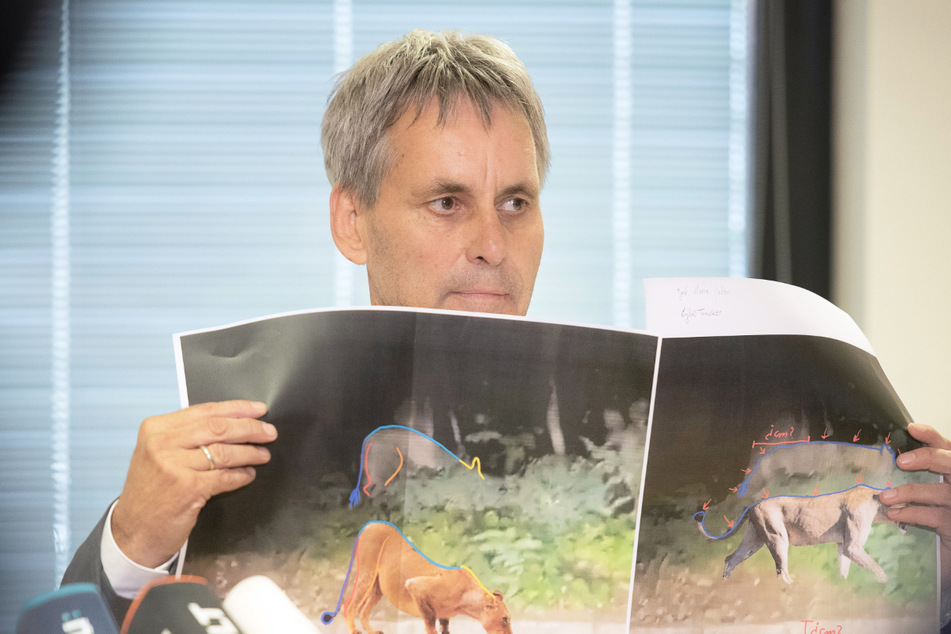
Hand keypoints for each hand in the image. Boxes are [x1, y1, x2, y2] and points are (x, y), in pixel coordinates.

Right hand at [111, 400, 276, 567]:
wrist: (133, 531)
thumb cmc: (151, 491)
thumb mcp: (158, 453)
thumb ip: (187, 435)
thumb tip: (232, 422)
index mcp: (156, 428)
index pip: (205, 411)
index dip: (237, 409)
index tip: (258, 410)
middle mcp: (162, 443)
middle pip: (218, 428)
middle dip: (250, 429)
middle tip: (269, 432)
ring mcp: (173, 466)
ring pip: (224, 452)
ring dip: (250, 453)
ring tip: (263, 454)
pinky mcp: (187, 488)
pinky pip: (224, 477)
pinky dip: (240, 475)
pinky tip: (248, 474)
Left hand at [879, 422, 950, 590]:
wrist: (948, 539)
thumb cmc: (941, 510)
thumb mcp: (933, 489)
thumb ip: (924, 470)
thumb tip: (893, 456)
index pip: (949, 447)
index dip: (932, 436)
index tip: (911, 428)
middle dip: (929, 458)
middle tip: (901, 461)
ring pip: (940, 492)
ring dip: (909, 492)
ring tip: (885, 496)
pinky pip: (933, 516)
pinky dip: (911, 512)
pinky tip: (894, 513)